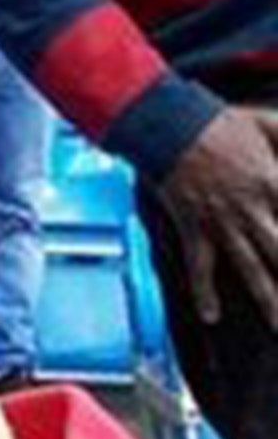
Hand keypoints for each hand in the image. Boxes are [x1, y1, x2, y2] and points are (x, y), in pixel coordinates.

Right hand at [159, 104, 277, 328]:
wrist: (170, 127)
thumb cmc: (222, 123)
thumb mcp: (271, 123)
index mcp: (274, 182)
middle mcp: (252, 210)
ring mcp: (222, 223)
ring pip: (249, 268)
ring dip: (266, 300)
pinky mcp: (194, 228)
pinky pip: (201, 266)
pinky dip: (204, 292)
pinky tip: (210, 316)